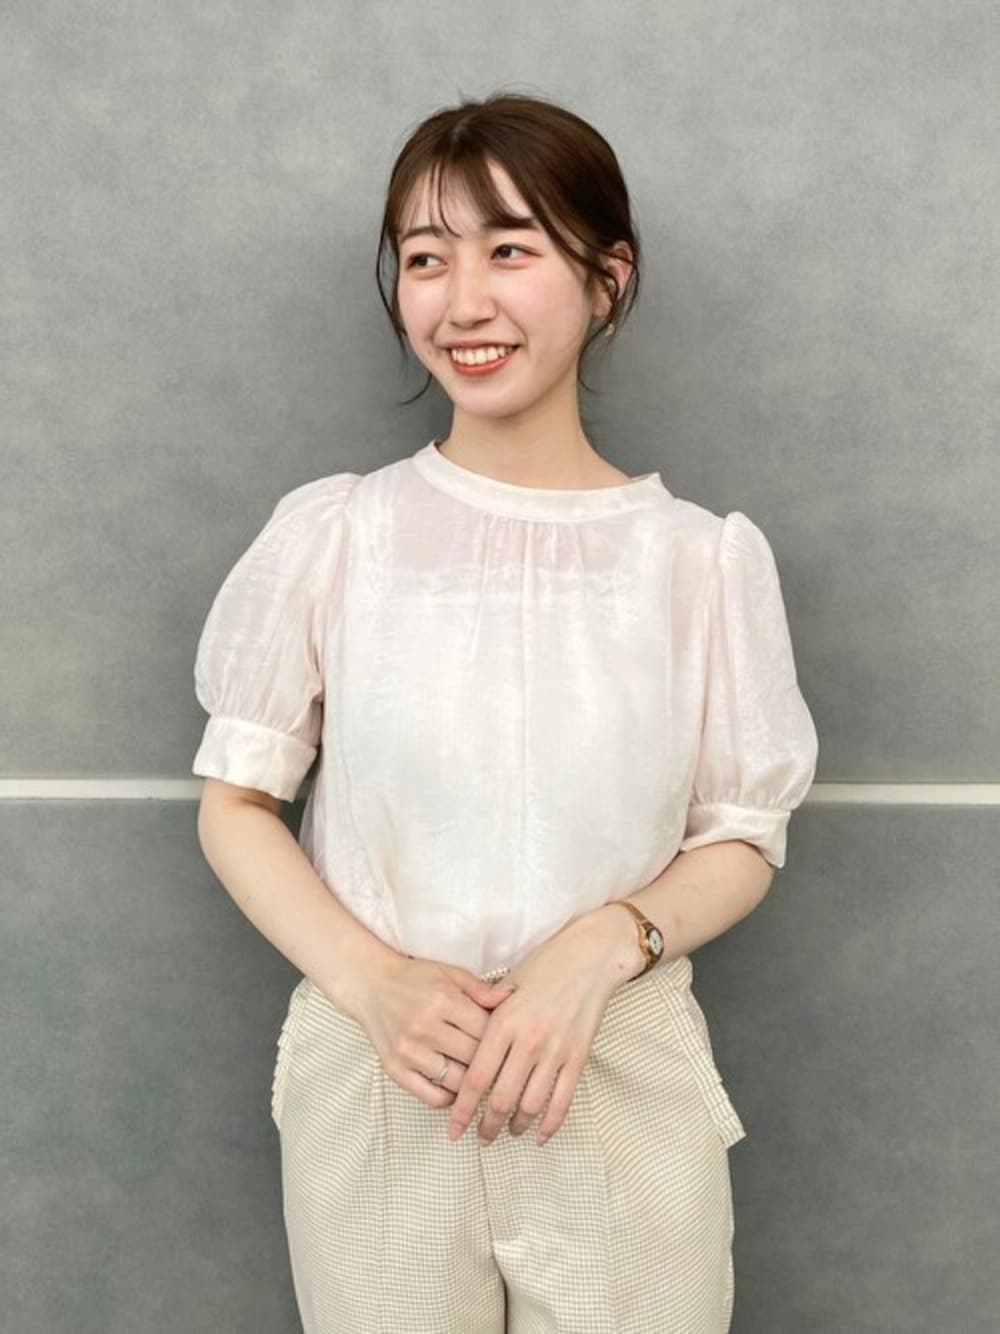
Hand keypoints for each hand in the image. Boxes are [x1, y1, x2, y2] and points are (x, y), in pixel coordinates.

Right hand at [354, 954, 515, 1109]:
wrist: (371, 986)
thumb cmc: (415, 978)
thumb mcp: (450, 974)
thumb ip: (481, 989)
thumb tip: (512, 1002)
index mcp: (442, 1000)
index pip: (485, 1031)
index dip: (502, 1039)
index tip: (510, 1044)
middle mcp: (424, 1027)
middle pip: (474, 1057)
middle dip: (491, 1062)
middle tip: (501, 1066)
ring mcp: (408, 1051)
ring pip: (456, 1081)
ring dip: (472, 1083)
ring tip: (481, 1078)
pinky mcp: (394, 1069)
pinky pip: (431, 1097)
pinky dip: (449, 1098)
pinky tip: (456, 1088)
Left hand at [447, 912, 636, 1146]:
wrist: (591, 956)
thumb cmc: (545, 964)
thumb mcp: (507, 983)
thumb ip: (486, 1014)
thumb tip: (463, 1042)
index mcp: (503, 1022)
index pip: (476, 1078)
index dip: (462, 1110)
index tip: (453, 1128)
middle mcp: (527, 1041)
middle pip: (501, 1099)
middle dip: (486, 1125)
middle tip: (479, 1137)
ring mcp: (555, 1051)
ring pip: (530, 1106)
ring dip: (515, 1126)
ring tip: (506, 1132)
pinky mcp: (578, 1057)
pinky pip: (562, 1101)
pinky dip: (550, 1124)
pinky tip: (540, 1134)